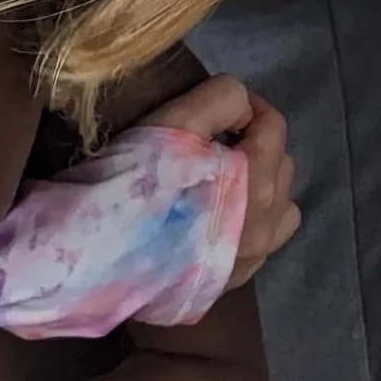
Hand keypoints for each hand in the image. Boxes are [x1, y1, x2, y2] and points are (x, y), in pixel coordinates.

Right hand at [143, 76, 300, 288]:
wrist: (99, 256)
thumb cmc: (137, 183)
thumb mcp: (176, 121)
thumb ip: (220, 100)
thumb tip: (241, 106)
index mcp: (258, 181)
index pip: (274, 127)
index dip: (250, 105)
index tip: (221, 104)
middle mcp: (266, 223)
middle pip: (281, 166)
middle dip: (256, 144)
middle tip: (215, 139)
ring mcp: (252, 257)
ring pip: (280, 208)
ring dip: (262, 186)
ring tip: (223, 181)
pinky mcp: (233, 280)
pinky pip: (263, 243)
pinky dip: (250, 222)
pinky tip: (215, 220)